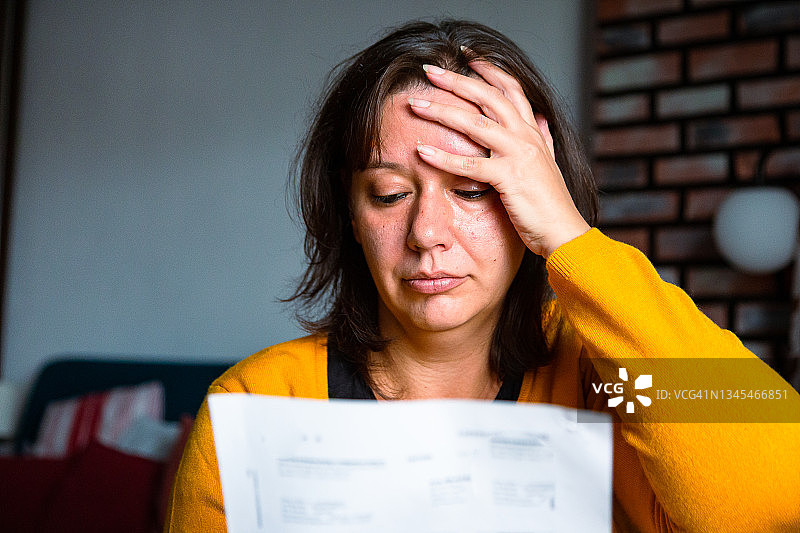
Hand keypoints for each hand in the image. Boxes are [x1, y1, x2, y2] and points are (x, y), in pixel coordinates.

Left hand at [409, 61, 589, 257]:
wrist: (563, 230)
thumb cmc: (551, 202)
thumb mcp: (549, 162)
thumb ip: (544, 137)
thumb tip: (540, 118)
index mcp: (533, 131)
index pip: (510, 89)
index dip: (489, 69)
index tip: (467, 55)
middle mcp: (526, 136)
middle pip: (487, 97)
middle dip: (456, 81)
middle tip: (429, 70)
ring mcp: (518, 154)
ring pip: (474, 123)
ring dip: (441, 111)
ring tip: (415, 105)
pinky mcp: (508, 177)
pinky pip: (470, 164)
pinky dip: (444, 157)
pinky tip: (422, 151)